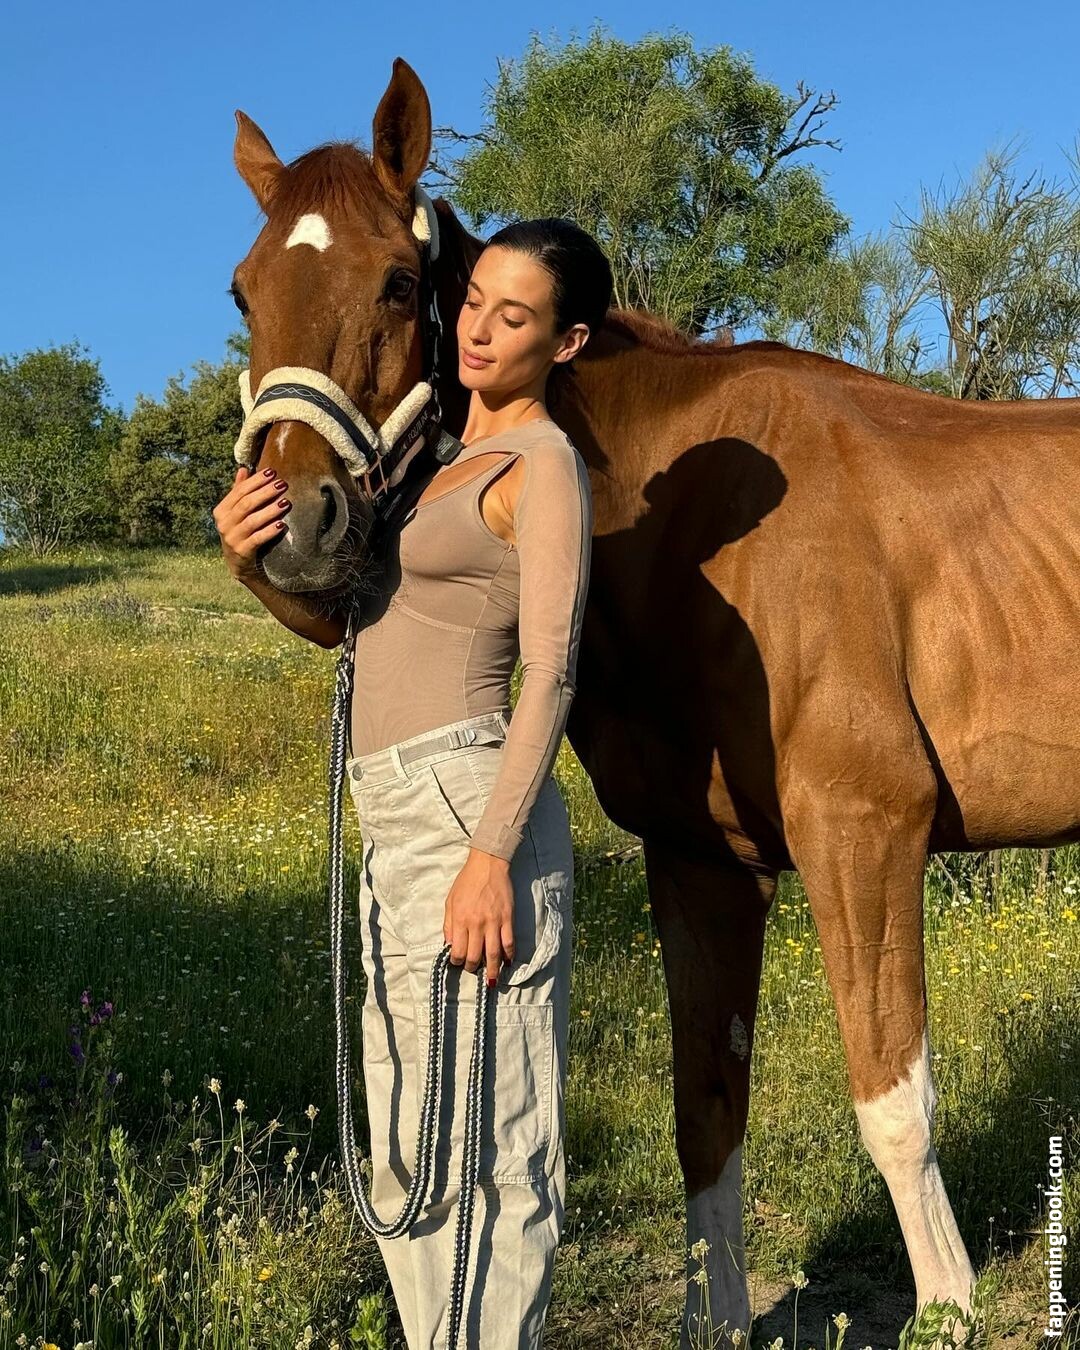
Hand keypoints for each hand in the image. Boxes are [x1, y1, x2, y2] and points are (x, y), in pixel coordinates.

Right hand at [213, 466, 292, 581]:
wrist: (239, 564)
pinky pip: (257, 539)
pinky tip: (281, 524)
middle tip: (283, 484)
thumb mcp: (236, 513)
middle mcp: (224, 523)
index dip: (256, 481)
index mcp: (222, 510)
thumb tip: (243, 469)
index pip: (239, 491)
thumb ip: (239, 492)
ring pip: (252, 521)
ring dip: (270, 510)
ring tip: (286, 502)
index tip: (272, 472)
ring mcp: (232, 538)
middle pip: (246, 504)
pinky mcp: (242, 551)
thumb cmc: (240, 532)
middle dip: (265, 492)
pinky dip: (269, 531)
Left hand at [444, 850, 514, 985]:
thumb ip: (448, 924)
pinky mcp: (508, 918)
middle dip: (473, 968)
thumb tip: (449, 945)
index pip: (458, 950)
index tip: (459, 963)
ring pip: (494, 953)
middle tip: (474, 970)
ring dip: (493, 969)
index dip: (457, 961)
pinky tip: (508, 962)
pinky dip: (509, 955)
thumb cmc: (466, 882)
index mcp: (460, 919)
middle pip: (475, 955)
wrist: (488, 864)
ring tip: (492, 980)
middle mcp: (477, 923)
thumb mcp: (450, 901)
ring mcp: (494, 922)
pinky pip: (509, 942)